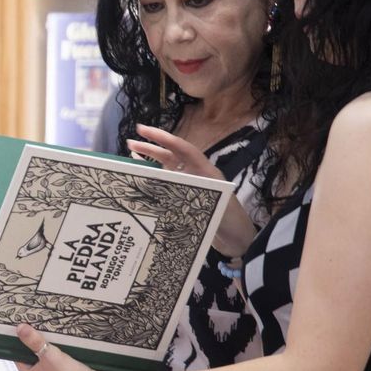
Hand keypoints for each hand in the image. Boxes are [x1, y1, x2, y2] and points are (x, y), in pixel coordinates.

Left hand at [12, 323, 114, 370]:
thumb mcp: (48, 356)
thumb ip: (34, 341)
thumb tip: (19, 327)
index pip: (16, 351)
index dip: (17, 337)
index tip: (17, 321)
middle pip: (31, 349)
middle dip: (33, 336)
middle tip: (32, 317)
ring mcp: (51, 370)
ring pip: (45, 349)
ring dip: (46, 338)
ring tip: (45, 322)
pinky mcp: (64, 367)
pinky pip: (56, 351)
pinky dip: (57, 343)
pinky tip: (59, 333)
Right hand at [129, 124, 258, 257]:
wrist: (240, 240)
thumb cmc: (230, 222)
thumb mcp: (216, 204)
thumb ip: (195, 193)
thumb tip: (169, 184)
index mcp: (206, 172)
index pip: (182, 149)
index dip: (163, 138)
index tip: (143, 130)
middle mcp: (198, 175)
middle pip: (173, 156)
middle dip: (152, 147)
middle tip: (130, 142)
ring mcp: (193, 187)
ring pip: (169, 169)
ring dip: (152, 162)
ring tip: (131, 156)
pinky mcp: (189, 199)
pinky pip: (169, 185)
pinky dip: (155, 179)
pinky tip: (142, 178)